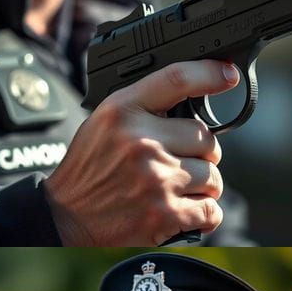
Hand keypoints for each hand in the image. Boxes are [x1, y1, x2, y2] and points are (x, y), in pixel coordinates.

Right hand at [47, 60, 236, 244]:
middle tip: (172, 163)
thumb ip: (143, 105)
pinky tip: (180, 210)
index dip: (211, 73)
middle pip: (206, 139)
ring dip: (200, 186)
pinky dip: (203, 214)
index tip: (227, 76)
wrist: (64, 217)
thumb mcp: (103, 122)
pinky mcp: (165, 214)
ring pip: (212, 177)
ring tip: (172, 189)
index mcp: (122, 113)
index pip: (177, 79)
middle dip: (198, 154)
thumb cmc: (88, 169)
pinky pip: (210, 210)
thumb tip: (196, 91)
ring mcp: (156, 180)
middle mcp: (141, 143)